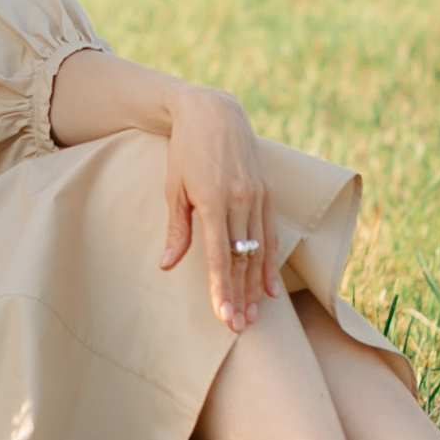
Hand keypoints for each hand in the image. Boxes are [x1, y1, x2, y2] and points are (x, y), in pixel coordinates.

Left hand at [156, 85, 282, 331]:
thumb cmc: (185, 151)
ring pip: (259, 250)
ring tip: (254, 315)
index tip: (223, 317)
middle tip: (239, 327)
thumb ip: (177, 229)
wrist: (213, 112)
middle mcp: (239, 200)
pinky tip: (270, 286)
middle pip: (241, 259)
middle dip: (240, 296)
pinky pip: (271, 233)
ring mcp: (257, 195)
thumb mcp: (174, 188)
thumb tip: (168, 265)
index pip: (218, 257)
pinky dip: (271, 261)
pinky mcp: (267, 191)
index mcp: (212, 201)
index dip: (221, 290)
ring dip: (256, 285)